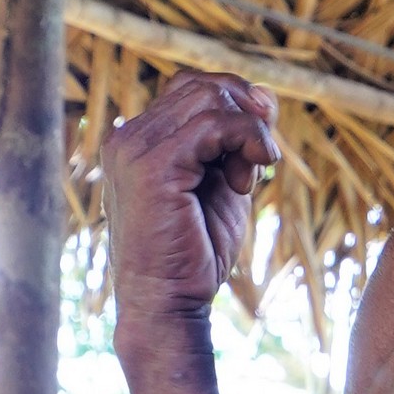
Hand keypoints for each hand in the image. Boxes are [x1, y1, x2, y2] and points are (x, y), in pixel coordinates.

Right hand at [103, 72, 281, 331]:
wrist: (167, 307)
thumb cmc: (194, 257)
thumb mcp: (226, 185)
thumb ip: (241, 141)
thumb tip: (266, 92)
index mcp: (138, 142)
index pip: (191, 89)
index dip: (235, 105)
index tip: (257, 149)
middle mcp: (128, 138)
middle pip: (202, 86)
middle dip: (245, 117)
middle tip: (258, 164)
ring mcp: (135, 148)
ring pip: (210, 98)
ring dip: (247, 133)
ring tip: (248, 180)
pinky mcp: (152, 166)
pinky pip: (215, 124)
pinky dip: (246, 141)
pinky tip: (248, 181)